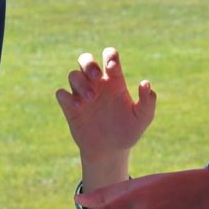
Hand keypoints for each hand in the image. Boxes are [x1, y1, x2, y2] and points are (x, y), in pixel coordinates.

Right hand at [56, 48, 156, 164]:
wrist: (111, 151)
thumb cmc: (128, 131)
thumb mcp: (142, 118)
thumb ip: (147, 101)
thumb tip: (145, 83)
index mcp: (114, 81)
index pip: (110, 57)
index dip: (110, 56)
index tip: (112, 67)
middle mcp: (97, 85)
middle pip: (85, 60)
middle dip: (88, 63)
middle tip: (96, 75)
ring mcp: (82, 95)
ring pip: (73, 75)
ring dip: (81, 82)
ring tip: (91, 98)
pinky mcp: (70, 108)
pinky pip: (61, 94)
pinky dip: (67, 96)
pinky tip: (79, 106)